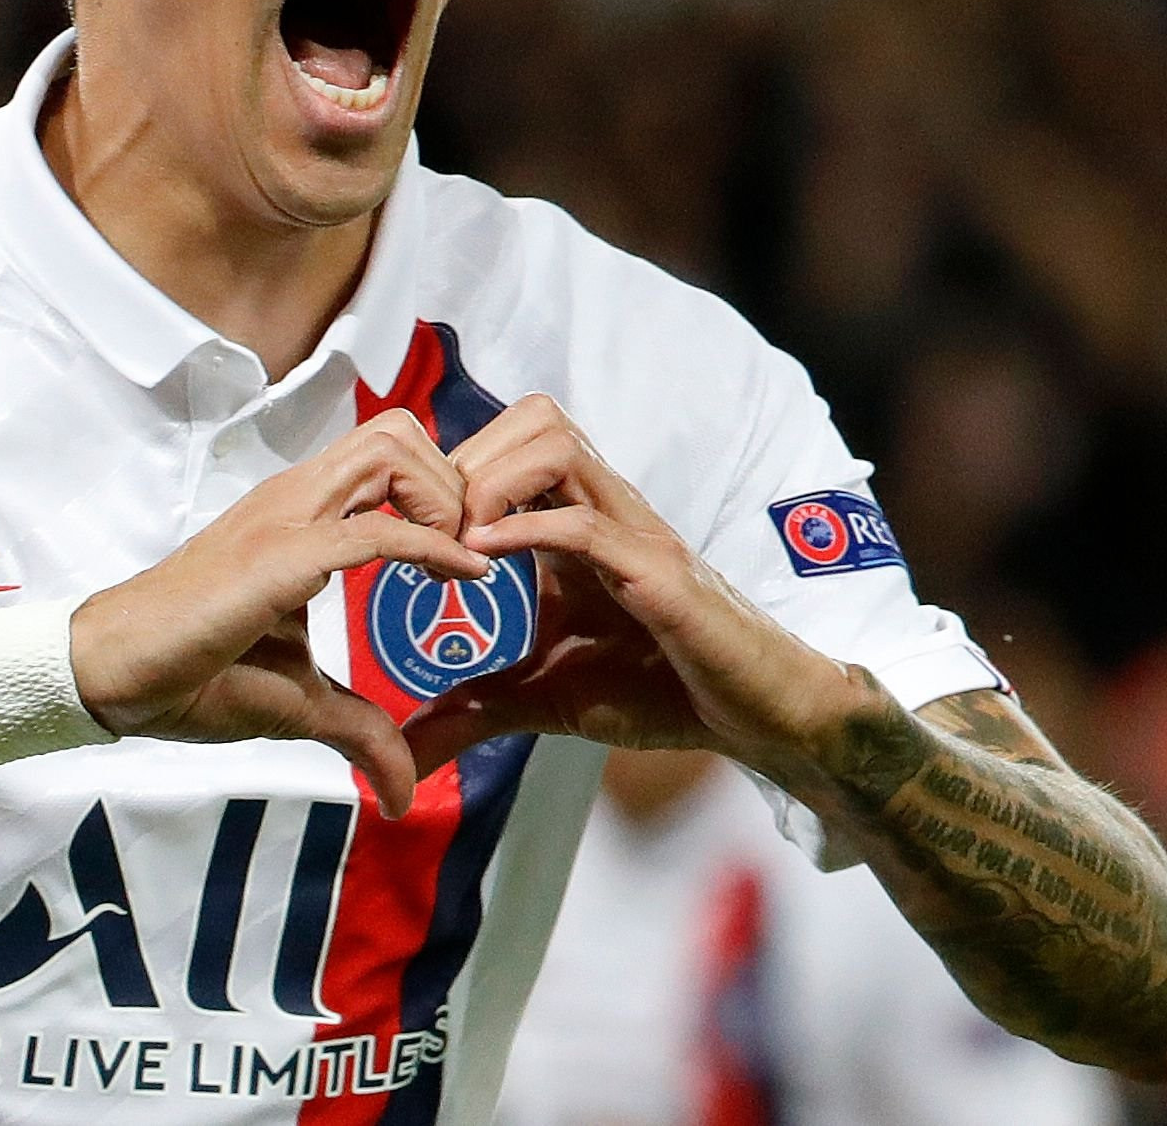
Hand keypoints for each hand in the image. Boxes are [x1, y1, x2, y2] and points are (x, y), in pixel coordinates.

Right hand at [71, 410, 487, 816]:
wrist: (115, 674)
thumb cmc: (194, 673)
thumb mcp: (299, 701)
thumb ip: (359, 729)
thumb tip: (401, 788)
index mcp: (300, 514)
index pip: (388, 456)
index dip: (441, 492)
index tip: (469, 554)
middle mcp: (295, 498)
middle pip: (398, 430)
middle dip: (453, 479)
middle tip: (469, 549)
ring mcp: (284, 518)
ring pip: (389, 451)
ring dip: (443, 498)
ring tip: (460, 559)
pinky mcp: (276, 555)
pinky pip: (372, 532)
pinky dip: (431, 547)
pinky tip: (461, 578)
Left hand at [399, 395, 868, 786]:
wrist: (756, 719)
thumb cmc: (663, 692)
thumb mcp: (547, 698)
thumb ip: (479, 709)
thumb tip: (410, 745)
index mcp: (575, 524)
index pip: (511, 444)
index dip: (453, 471)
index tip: (416, 532)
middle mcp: (605, 511)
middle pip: (531, 420)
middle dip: (467, 460)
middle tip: (433, 530)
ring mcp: (634, 533)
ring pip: (557, 444)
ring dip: (493, 482)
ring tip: (459, 542)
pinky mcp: (659, 573)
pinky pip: (586, 525)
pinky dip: (527, 529)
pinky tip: (484, 557)